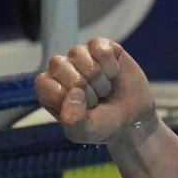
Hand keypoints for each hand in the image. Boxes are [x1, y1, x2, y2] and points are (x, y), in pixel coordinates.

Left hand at [35, 37, 156, 144]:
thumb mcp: (83, 132)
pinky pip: (101, 49)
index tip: (80, 109)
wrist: (132, 117)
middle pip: (61, 66)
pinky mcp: (99, 45)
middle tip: (94, 100)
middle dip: (85, 89)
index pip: (45, 83)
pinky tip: (112, 75)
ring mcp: (78, 55)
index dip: (67, 98)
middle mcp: (59, 69)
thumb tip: (73, 93)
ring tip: (103, 90)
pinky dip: (111, 66)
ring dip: (99, 80)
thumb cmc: (101, 124)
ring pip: (81, 57)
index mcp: (47, 89)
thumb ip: (72, 120)